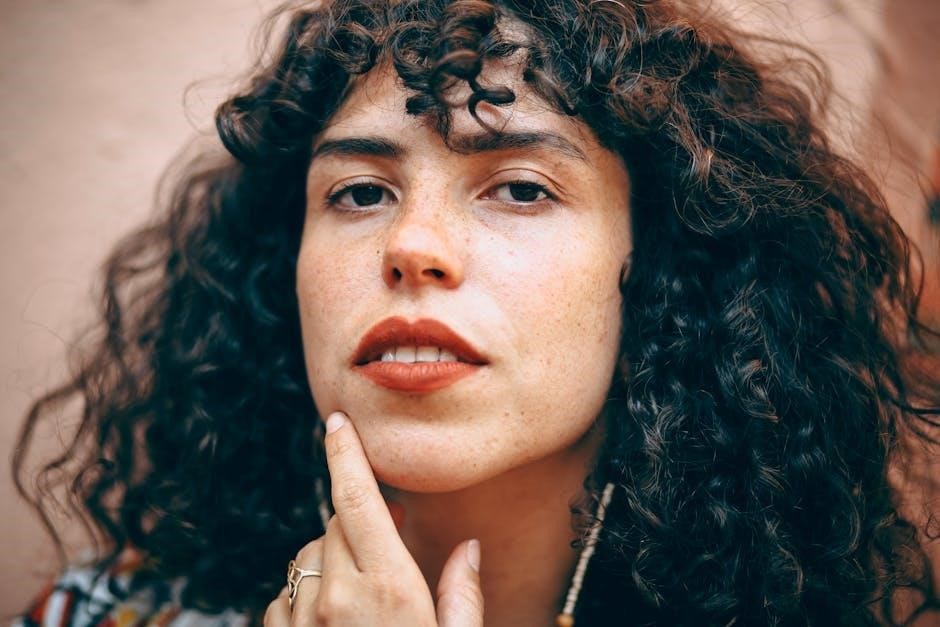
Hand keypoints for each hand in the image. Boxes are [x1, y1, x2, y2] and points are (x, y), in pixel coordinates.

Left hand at [263, 411, 483, 625]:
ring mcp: (303, 622)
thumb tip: (468, 548)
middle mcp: (338, 599)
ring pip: (307, 558)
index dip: (345, 454)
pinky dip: (303, 596)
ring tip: (361, 595)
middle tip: (390, 545)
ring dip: (331, 560)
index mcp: (389, 589)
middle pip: (335, 525)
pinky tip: (331, 620)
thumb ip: (462, 596)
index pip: (358, 500)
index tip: (338, 422)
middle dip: (359, 524)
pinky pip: (282, 597)